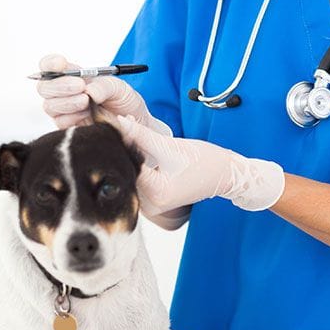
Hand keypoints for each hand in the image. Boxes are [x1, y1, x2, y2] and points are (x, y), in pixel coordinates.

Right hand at [36, 54, 168, 133]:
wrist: (133, 125)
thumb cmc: (123, 101)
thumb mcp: (119, 88)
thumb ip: (104, 86)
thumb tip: (89, 91)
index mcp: (72, 75)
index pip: (49, 66)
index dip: (50, 63)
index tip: (61, 64)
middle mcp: (63, 92)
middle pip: (44, 87)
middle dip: (61, 86)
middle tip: (81, 87)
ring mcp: (63, 110)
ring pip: (50, 106)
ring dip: (68, 103)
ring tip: (87, 102)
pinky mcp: (67, 127)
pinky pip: (60, 122)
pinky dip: (73, 118)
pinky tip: (87, 115)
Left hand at [117, 115, 284, 214]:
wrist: (223, 174)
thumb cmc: (204, 160)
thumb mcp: (169, 144)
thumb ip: (141, 134)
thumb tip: (119, 122)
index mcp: (157, 192)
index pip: (127, 165)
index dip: (116, 145)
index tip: (105, 127)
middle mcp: (152, 205)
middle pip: (126, 174)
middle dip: (118, 153)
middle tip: (107, 131)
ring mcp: (152, 207)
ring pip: (130, 179)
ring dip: (125, 160)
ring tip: (117, 139)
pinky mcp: (153, 203)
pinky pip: (137, 182)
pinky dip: (134, 167)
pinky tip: (130, 152)